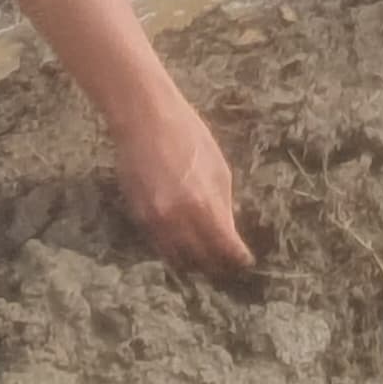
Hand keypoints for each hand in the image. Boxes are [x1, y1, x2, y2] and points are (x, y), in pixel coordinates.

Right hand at [112, 97, 253, 272]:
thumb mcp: (218, 167)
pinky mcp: (137, 215)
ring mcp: (154, 219)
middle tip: (227, 265)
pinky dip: (173, 249)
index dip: (237, 258)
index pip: (224, 247)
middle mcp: (177, 218)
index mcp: (203, 203)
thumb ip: (223, 203)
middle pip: (201, 258)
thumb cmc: (188, 136)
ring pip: (176, 258)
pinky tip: (183, 245)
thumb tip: (227, 230)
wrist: (145, 118)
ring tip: (206, 261)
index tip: (245, 261)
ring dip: (193, 262)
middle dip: (216, 264)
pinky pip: (158, 244)